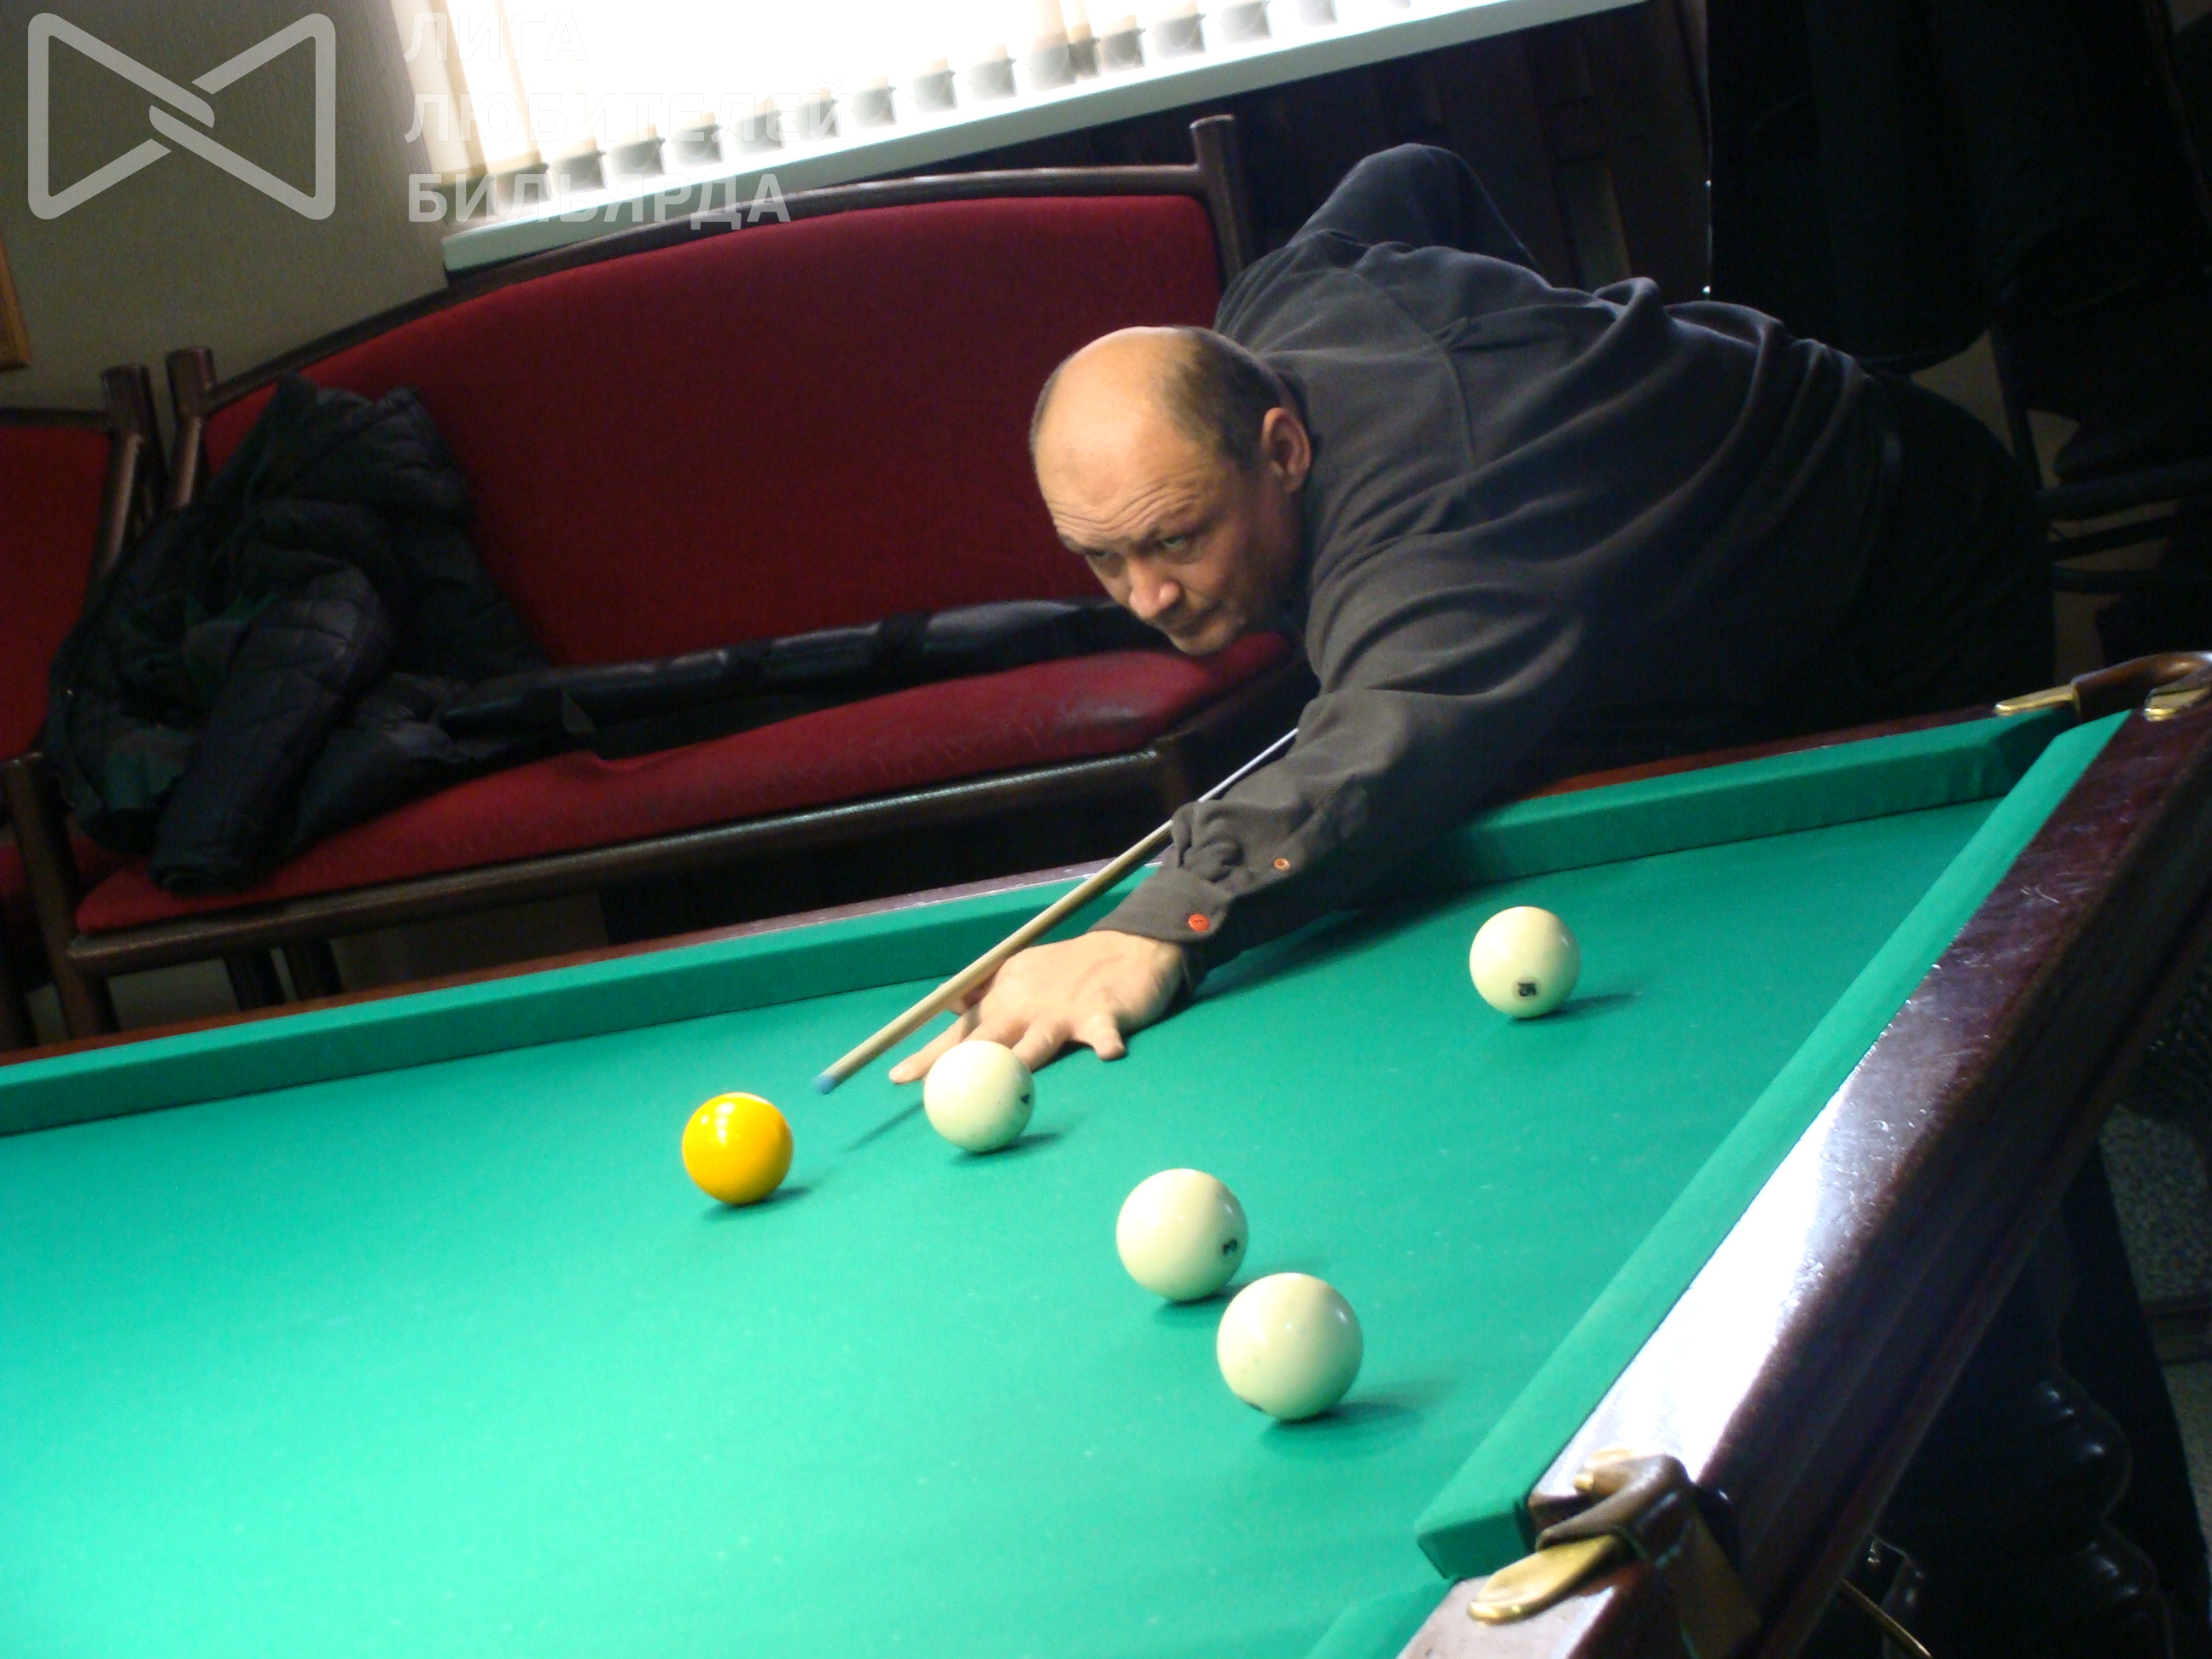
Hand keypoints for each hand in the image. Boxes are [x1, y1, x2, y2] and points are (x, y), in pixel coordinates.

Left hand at [888, 930, 1188, 1081]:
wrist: (1127, 947)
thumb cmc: (1070, 969)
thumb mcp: (1020, 972)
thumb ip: (984, 991)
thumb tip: (946, 1005)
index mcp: (1005, 996)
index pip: (960, 1028)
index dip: (929, 1053)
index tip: (898, 1077)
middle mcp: (1027, 1004)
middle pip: (986, 1039)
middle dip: (955, 1064)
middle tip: (930, 1090)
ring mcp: (1065, 1009)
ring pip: (1039, 1041)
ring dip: (1023, 1060)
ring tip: (1009, 1079)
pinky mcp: (1104, 1012)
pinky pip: (1104, 1030)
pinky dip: (1106, 1041)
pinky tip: (1109, 1053)